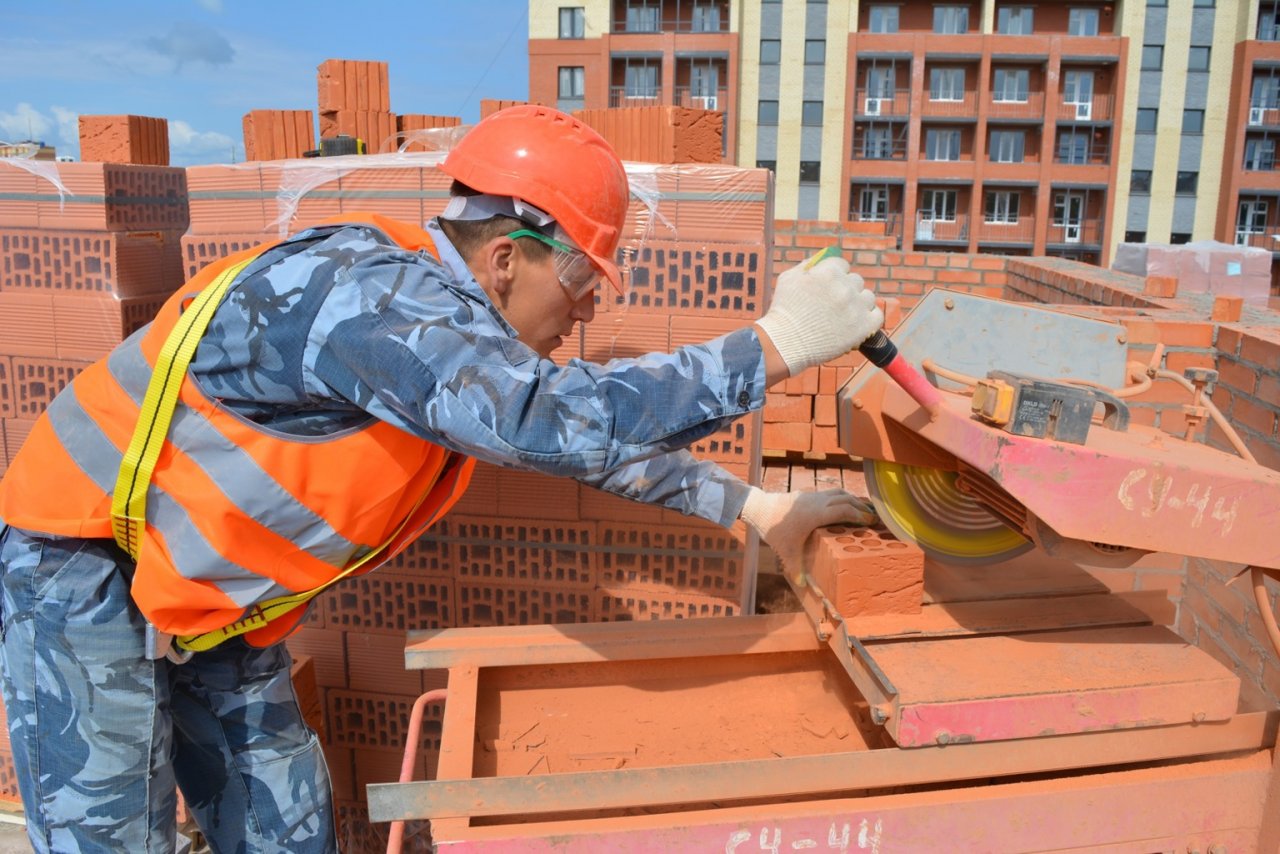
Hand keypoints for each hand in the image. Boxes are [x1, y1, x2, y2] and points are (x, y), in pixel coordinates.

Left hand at [740, 487, 876, 584]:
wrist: (759, 507)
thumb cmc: (774, 530)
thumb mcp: (786, 551)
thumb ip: (796, 568)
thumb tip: (802, 585)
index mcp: (817, 514)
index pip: (845, 511)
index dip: (860, 515)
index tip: (871, 521)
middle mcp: (818, 502)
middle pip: (847, 499)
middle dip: (861, 506)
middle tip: (872, 517)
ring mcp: (813, 496)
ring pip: (839, 492)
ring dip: (852, 499)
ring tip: (861, 508)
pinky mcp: (807, 494)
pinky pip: (830, 493)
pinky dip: (840, 498)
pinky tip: (841, 507)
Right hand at [755, 253, 883, 376]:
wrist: (785, 343)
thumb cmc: (783, 311)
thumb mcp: (789, 278)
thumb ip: (808, 265)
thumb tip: (823, 259)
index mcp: (828, 272)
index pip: (842, 265)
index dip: (835, 275)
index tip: (830, 287)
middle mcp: (845, 287)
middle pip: (856, 280)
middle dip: (846, 289)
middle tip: (834, 304)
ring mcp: (856, 307)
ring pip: (868, 297)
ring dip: (859, 303)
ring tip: (845, 315)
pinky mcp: (863, 327)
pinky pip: (877, 315)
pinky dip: (869, 318)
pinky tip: (859, 322)